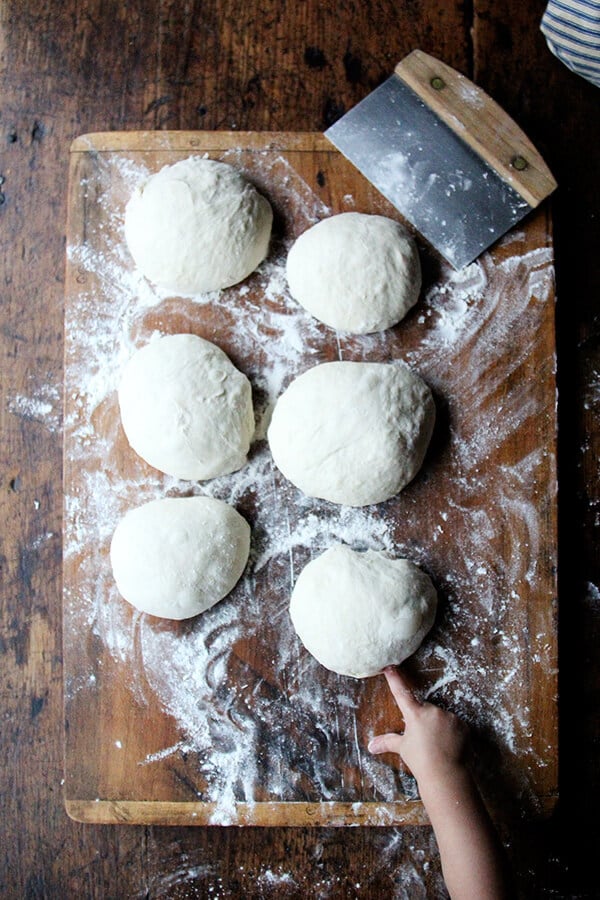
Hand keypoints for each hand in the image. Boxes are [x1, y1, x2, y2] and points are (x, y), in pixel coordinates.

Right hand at [368, 666, 468, 786]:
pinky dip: (452, 732)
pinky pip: (454, 724)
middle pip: (425, 710)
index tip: (390, 667)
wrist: (445, 774)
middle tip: (424, 740)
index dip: (395, 679)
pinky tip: (449, 745)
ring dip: (439, 726)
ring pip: (440, 717)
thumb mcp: (403, 749)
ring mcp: (448, 716)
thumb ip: (387, 742)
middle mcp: (432, 711)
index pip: (402, 693)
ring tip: (438, 745)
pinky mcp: (462, 724)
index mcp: (415, 714)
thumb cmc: (421, 761)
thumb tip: (371, 746)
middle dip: (424, 721)